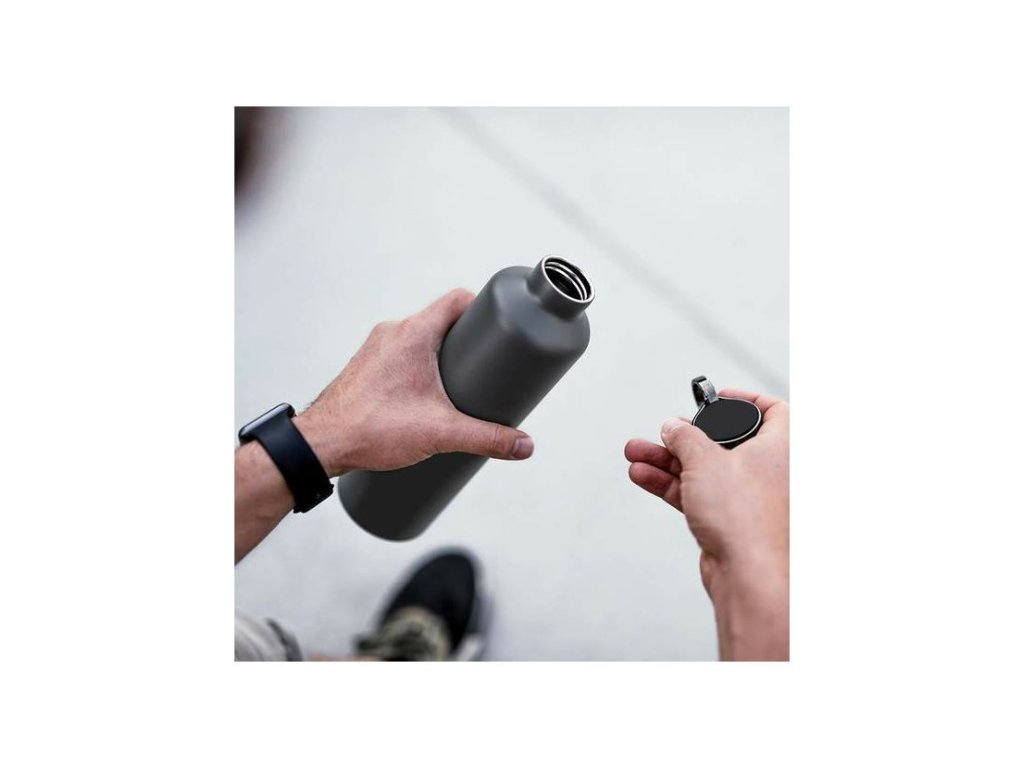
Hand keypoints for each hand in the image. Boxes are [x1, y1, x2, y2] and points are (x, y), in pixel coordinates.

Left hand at [293, 289, 534, 475]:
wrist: (321, 444)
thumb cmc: (372, 428)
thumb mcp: (441, 433)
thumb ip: (487, 438)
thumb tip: (524, 445)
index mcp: (413, 333)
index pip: (457, 299)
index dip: (483, 307)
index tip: (500, 326)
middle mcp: (392, 332)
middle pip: (440, 320)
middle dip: (466, 340)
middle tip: (486, 364)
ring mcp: (375, 348)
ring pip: (418, 338)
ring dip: (440, 354)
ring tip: (458, 383)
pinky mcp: (365, 366)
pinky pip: (399, 354)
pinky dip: (417, 366)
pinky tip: (424, 393)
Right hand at [624, 389, 788, 659]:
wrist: (749, 576)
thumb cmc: (747, 520)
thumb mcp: (705, 460)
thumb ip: (685, 436)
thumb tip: (674, 427)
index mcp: (784, 447)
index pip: (772, 409)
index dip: (743, 399)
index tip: (717, 399)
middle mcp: (773, 471)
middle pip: (727, 440)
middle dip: (687, 436)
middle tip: (666, 433)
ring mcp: (752, 498)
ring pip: (707, 469)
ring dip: (669, 461)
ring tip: (637, 453)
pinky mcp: (733, 521)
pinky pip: (700, 493)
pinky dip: (673, 484)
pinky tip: (645, 476)